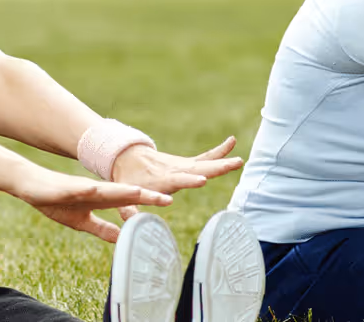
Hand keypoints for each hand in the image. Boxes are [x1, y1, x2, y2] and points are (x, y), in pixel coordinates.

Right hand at [15, 170, 173, 242]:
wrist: (30, 185)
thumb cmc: (55, 201)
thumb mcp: (82, 221)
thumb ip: (102, 228)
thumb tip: (121, 238)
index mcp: (100, 198)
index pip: (129, 200)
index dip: (148, 201)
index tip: (169, 201)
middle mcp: (95, 190)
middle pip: (124, 192)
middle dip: (144, 195)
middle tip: (167, 198)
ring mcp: (80, 186)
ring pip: (104, 188)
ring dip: (121, 190)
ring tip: (139, 191)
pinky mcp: (63, 187)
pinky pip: (76, 188)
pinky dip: (85, 189)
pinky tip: (94, 190)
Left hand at [111, 136, 241, 219]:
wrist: (128, 157)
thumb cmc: (127, 179)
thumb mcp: (123, 193)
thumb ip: (127, 208)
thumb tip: (129, 222)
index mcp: (161, 179)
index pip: (177, 180)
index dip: (189, 180)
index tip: (203, 180)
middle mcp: (175, 170)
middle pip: (198, 169)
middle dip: (215, 168)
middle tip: (234, 164)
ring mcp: (182, 166)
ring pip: (205, 163)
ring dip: (222, 162)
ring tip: (240, 160)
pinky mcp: (187, 164)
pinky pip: (206, 158)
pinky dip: (219, 151)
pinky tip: (232, 141)